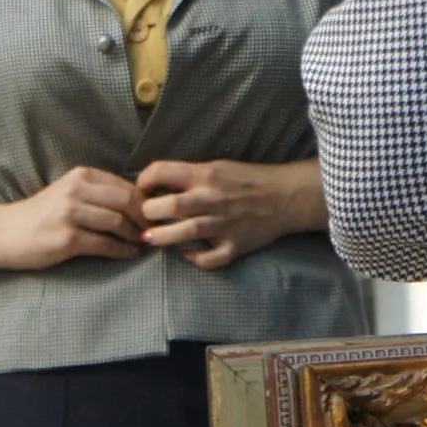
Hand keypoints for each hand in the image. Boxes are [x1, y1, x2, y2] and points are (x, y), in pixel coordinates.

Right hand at [0, 166, 146, 267]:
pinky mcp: (67, 239)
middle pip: (126, 201)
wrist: (5, 233)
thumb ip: (98, 193)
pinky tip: (129, 254)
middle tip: (153, 229)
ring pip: (117, 222)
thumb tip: (138, 202)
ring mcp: (70, 214)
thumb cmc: (41, 215)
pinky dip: (122, 250)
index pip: (125, 185)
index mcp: (80, 175)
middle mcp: (76, 191)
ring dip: (135, 235)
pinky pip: (105, 245)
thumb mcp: (68, 192)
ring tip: (142, 242)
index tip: (154, 214)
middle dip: (144, 217)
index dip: (145, 201)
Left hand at [136, 155, 323, 268]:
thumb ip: (190, 176)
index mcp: (206, 174)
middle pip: (170, 205)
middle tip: (144, 217)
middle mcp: (212, 198)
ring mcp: (224, 223)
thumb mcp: (218, 167)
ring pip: (185, 233)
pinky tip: (187, 255)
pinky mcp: (235, 245)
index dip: (144, 180)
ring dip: (162, 238)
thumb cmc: (248, 180)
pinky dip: (196, 259)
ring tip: (150, 239)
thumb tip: (156, 185)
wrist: (285, 196)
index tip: (141, 190)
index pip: (163, 171)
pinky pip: (211, 258)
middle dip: (148, 212)